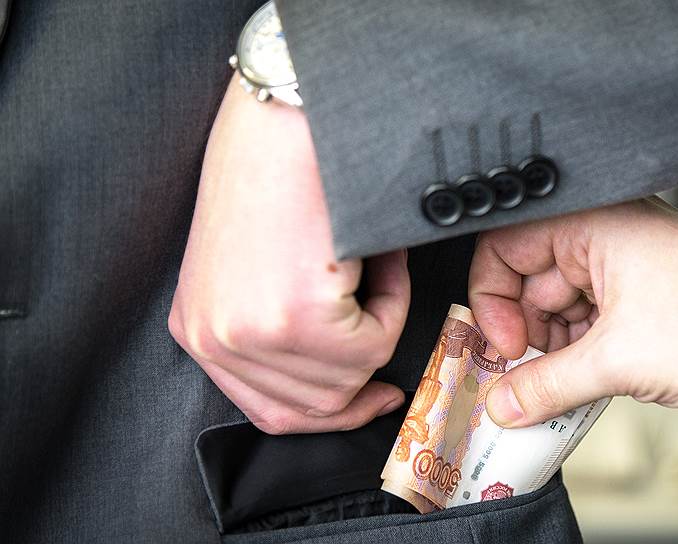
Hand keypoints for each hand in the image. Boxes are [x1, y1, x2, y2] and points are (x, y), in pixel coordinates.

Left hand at [168, 75, 409, 434]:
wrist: (284, 117)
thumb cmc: (274, 175)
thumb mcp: (253, 273)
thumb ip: (281, 337)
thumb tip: (346, 378)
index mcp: (197, 331)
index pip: (271, 413)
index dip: (331, 415)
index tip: (372, 396)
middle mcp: (215, 340)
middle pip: (318, 406)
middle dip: (364, 362)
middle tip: (379, 304)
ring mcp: (253, 333)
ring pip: (353, 375)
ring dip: (380, 320)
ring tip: (368, 264)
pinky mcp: (296, 317)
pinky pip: (375, 343)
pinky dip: (391, 301)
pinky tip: (372, 258)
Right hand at [469, 198, 677, 427]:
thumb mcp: (617, 361)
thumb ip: (547, 385)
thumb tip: (502, 403)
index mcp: (594, 223)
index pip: (506, 245)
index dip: (494, 297)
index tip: (505, 345)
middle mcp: (605, 235)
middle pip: (530, 280)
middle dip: (525, 333)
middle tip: (522, 378)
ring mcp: (624, 265)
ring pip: (559, 305)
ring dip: (553, 349)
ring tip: (558, 388)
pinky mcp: (640, 294)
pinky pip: (588, 320)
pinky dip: (579, 352)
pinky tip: (582, 383)